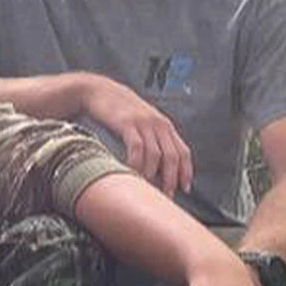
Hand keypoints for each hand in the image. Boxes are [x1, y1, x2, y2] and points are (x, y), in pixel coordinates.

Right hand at [82, 75, 193, 196]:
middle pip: (172, 156)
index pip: (183, 151)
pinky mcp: (127, 124)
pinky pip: (136, 148)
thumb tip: (157, 167)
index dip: (186, 172)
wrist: (99, 91)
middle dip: (171, 179)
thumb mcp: (142, 123)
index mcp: (164, 126)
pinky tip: (131, 173)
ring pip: (155, 155)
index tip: (185, 188)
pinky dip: (136, 164)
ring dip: (152, 174)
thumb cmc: (119, 111)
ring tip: (146, 186)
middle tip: (166, 194)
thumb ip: (152, 140)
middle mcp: (158, 124)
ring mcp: (143, 123)